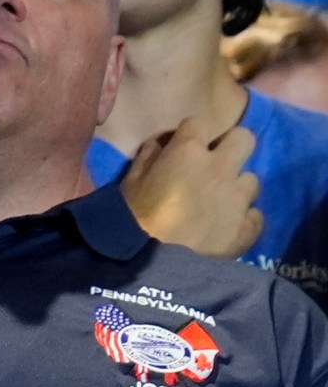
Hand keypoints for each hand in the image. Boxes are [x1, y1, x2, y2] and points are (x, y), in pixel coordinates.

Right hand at [123, 115, 261, 257]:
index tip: (182, 147)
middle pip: (245, 139)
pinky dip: (243, 218)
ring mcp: (238, 198)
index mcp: (188, 151)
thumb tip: (162, 145)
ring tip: (219, 203)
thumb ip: (149, 156)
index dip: (190, 134)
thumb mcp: (130, 180)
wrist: (147, 263)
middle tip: (214, 165)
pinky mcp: (246, 227)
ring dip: (236, 187)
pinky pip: (255, 215)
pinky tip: (226, 227)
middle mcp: (220, 168)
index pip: (198, 122)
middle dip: (231, 147)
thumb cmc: (131, 217)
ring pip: (251, 180)